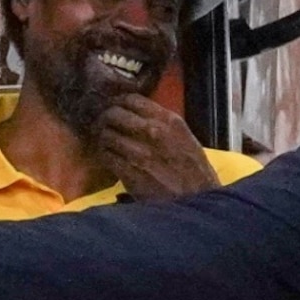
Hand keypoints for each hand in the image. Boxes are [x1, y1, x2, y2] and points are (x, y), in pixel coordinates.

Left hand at [97, 95, 222, 202]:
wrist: (198, 199)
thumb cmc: (195, 171)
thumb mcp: (186, 139)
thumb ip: (164, 125)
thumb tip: (141, 116)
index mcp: (169, 121)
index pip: (132, 99)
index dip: (118, 102)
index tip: (113, 107)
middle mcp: (153, 132)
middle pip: (114, 114)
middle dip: (105, 118)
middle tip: (101, 124)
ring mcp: (140, 153)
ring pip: (107, 135)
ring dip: (102, 138)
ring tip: (103, 142)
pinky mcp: (131, 173)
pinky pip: (108, 157)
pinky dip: (104, 155)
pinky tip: (108, 158)